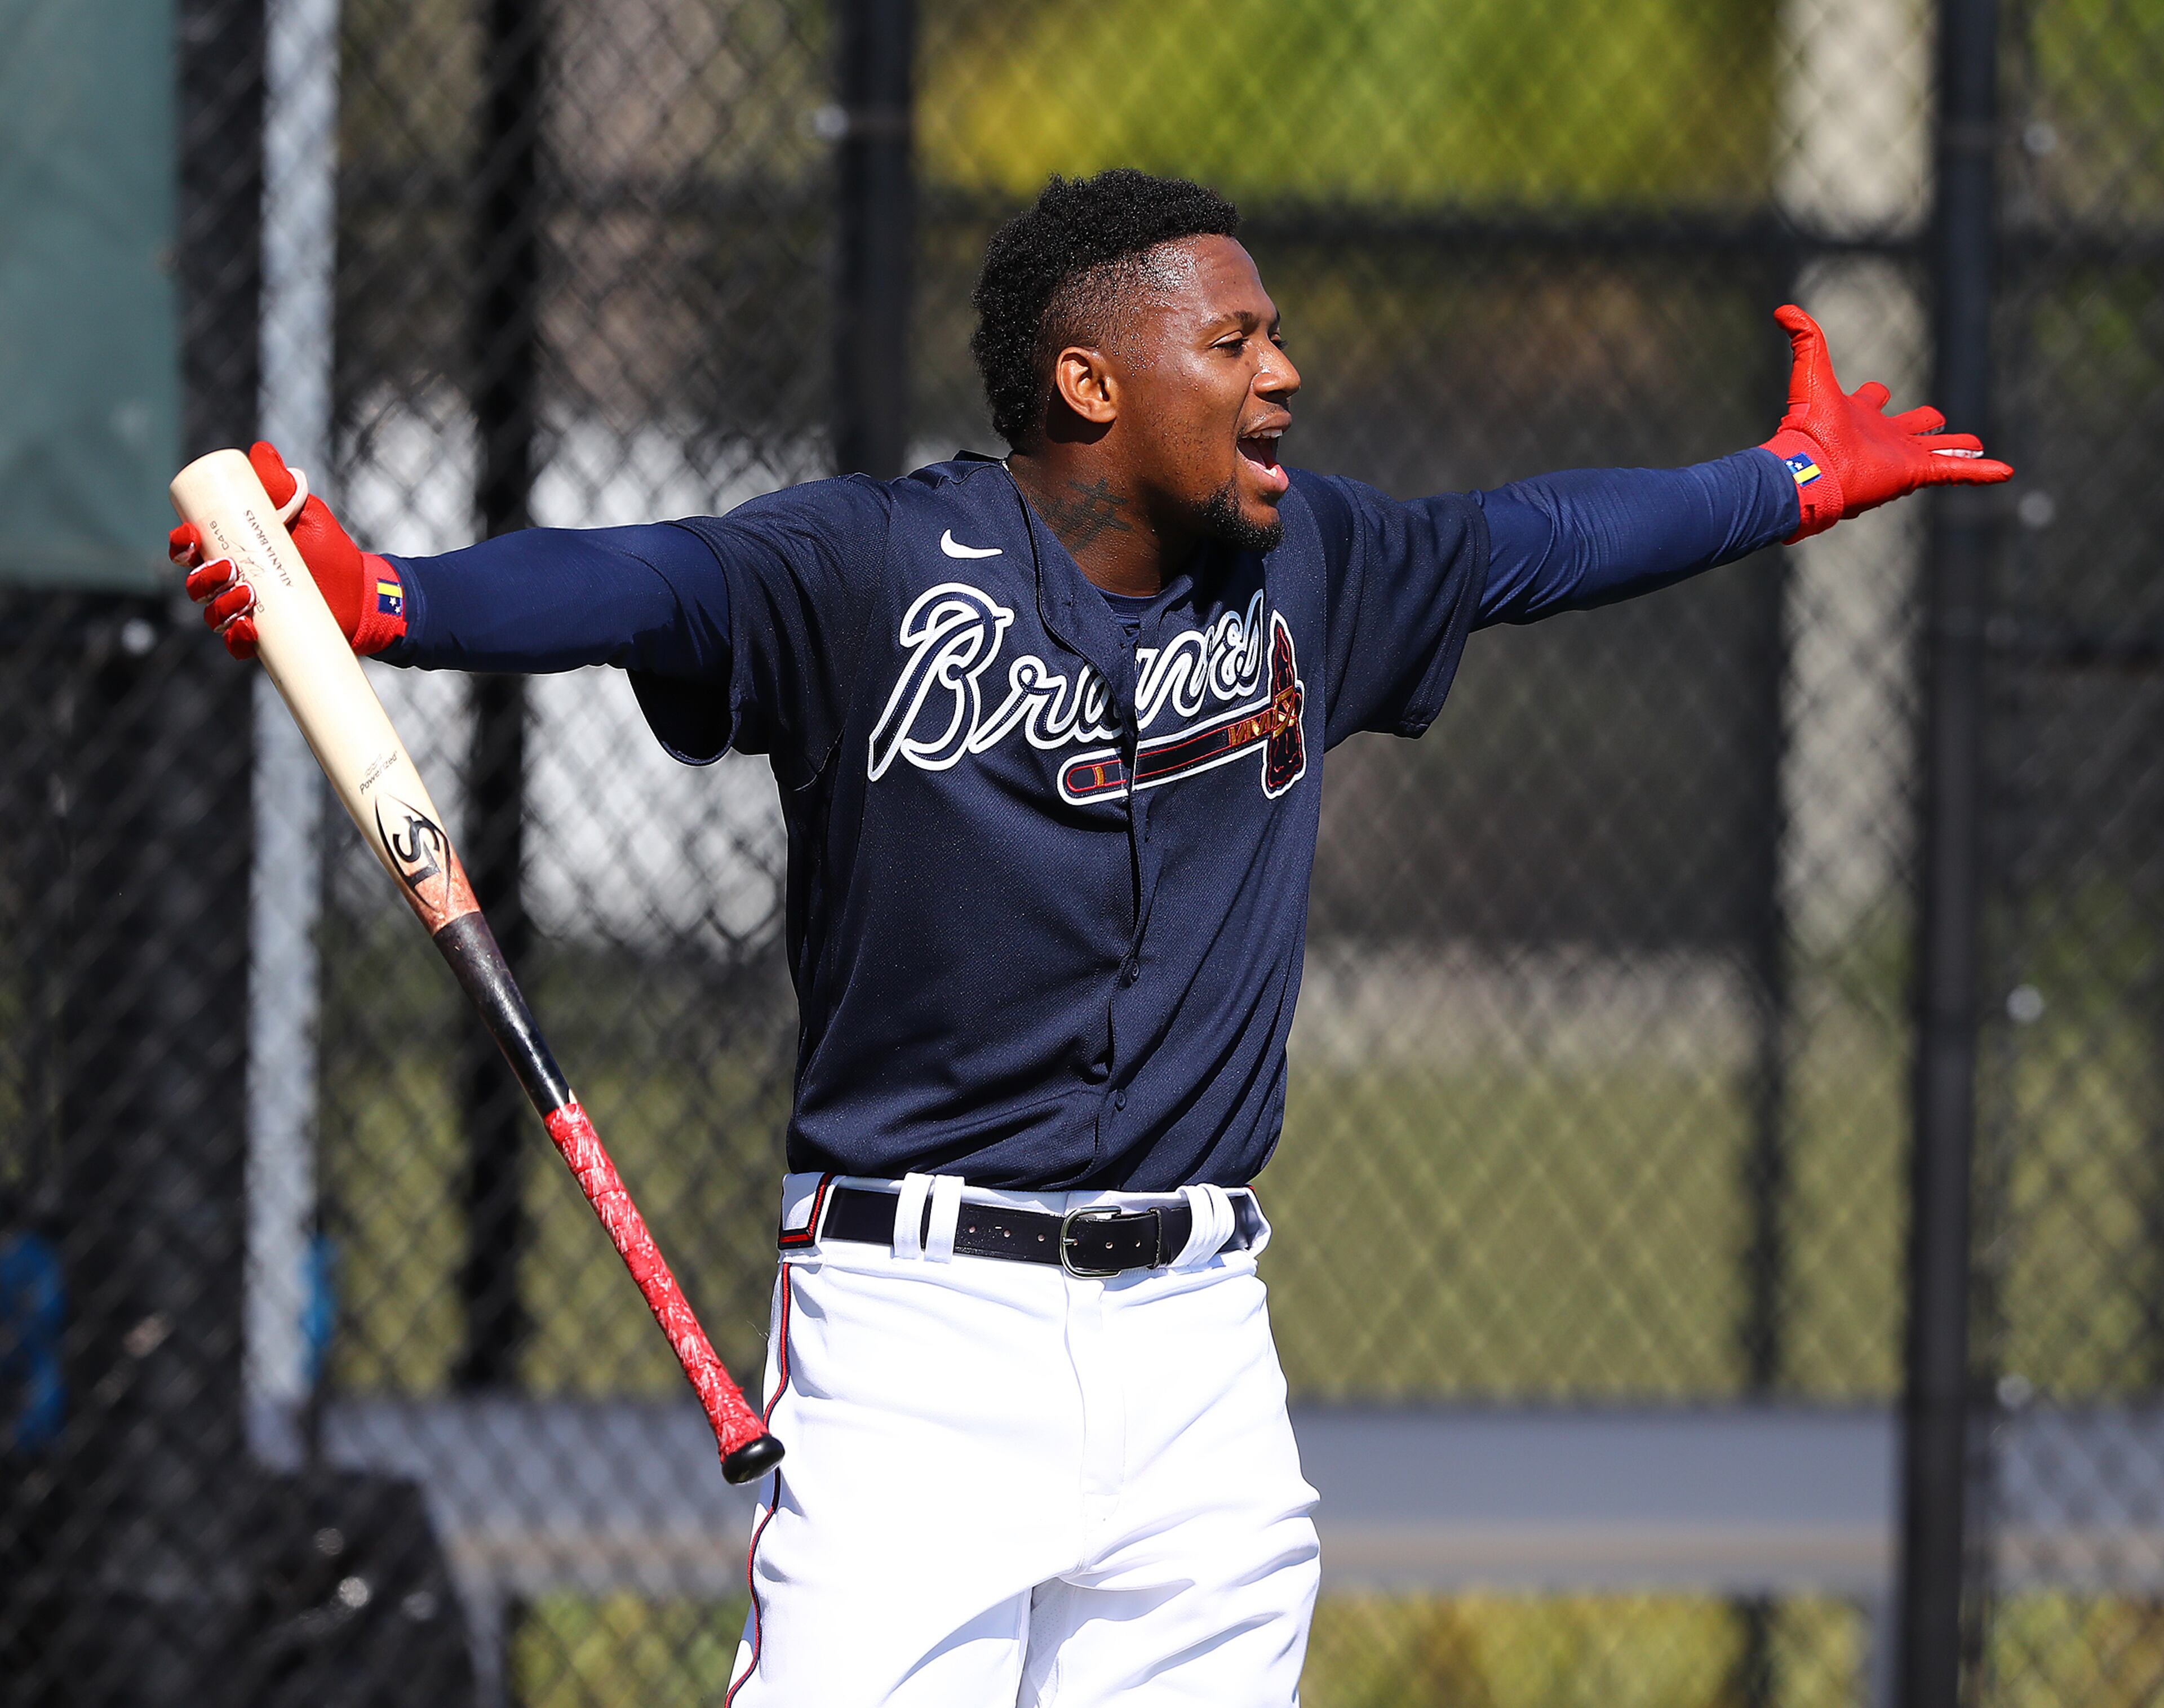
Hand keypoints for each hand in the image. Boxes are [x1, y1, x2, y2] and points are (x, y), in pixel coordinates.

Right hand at [172, 442, 406, 659]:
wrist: (362, 591)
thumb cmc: (328, 549)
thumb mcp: (306, 512)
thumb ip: (282, 485)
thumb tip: (260, 450)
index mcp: (232, 549)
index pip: (190, 548)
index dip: (179, 544)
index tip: (189, 538)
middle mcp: (232, 582)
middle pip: (195, 582)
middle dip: (201, 577)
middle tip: (228, 568)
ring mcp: (246, 611)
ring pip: (212, 613)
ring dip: (219, 607)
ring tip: (247, 594)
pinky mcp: (264, 638)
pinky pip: (236, 644)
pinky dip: (237, 640)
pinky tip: (249, 630)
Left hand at [1761, 304, 2012, 540]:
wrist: (1810, 467)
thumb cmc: (1810, 423)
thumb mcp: (1811, 372)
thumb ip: (1805, 339)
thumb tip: (1783, 309)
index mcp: (1859, 413)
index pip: (1873, 398)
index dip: (1875, 394)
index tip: (1878, 391)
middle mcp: (1882, 436)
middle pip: (1912, 426)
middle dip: (1925, 423)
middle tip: (1937, 420)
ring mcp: (1901, 455)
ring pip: (1938, 449)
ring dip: (1958, 447)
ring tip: (1976, 445)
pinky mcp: (1915, 472)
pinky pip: (1955, 472)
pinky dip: (1980, 472)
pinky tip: (2005, 472)